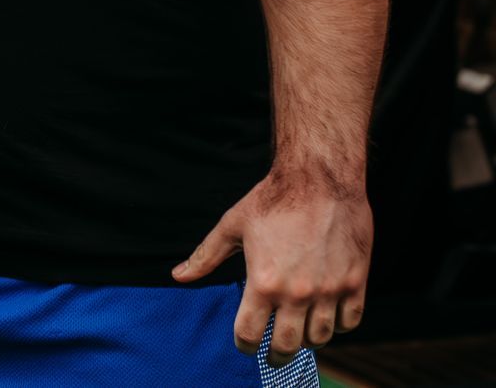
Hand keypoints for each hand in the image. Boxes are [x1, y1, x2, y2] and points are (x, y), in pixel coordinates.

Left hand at [173, 169, 371, 364]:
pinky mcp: (355, 283)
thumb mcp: (232, 226)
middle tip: (273, 353)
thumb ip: (206, 256)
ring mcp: (329, 290)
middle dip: (277, 354)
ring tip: (298, 331)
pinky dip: (338, 325)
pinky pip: (350, 322)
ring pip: (320, 338)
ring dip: (307, 339)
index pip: (250, 334)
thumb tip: (179, 276)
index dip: (245, 345)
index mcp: (263, 282)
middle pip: (287, 346)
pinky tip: (326, 316)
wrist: (320, 179)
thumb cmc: (272, 200)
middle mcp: (297, 293)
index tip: (245, 344)